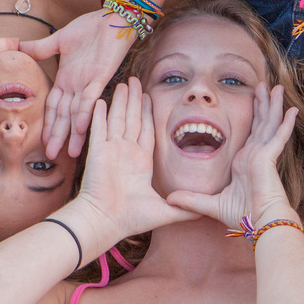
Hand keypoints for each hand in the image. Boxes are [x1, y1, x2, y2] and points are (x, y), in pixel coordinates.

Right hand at [22, 10, 137, 159]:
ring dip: (72, 133)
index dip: (48, 123)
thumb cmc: (91, 28)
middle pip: (64, 116)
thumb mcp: (60, 40)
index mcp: (67, 80)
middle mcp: (77, 86)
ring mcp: (89, 83)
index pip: (54, 106)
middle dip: (58, 136)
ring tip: (69, 153)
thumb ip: (41, 48)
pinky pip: (90, 98)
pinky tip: (80, 128)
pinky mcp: (101, 77)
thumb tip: (18, 47)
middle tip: (52, 157)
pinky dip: (85, 112)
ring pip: (77, 113)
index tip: (43, 141)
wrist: (114, 18)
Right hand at [73, 78, 195, 239]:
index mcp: (140, 162)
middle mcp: (125, 152)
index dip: (147, 113)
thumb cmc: (132, 218)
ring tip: (123, 84)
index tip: (149, 97)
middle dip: (134, 100)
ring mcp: (111, 150)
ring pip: (117, 118)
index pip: (145, 130)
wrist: (107, 222)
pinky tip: (101, 99)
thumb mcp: (166, 211)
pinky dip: (100, 114)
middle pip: (132, 119)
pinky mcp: (98, 152)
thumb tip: (205, 213)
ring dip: (120, 101)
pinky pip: (99, 128)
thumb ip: (185, 208)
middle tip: (135, 81)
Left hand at [167, 84, 301, 229]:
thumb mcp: (210, 204)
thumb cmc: (241, 216)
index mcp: (246, 162)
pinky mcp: (269, 157)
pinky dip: (286, 123)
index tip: (253, 101)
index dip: (253, 116)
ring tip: (277, 88)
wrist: (259, 222)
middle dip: (263, 104)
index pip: (251, 133)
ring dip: (273, 105)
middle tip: (265, 86)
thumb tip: (170, 199)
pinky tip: (293, 110)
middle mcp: (256, 155)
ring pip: (269, 124)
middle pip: (261, 123)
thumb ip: (192, 199)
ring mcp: (264, 155)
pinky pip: (279, 136)